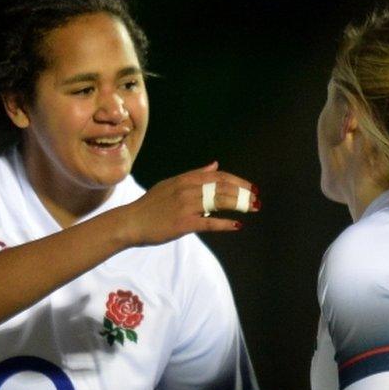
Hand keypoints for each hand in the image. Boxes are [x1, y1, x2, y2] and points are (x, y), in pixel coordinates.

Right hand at [117, 161, 259, 244]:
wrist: (131, 222)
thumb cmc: (151, 205)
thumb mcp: (172, 184)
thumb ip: (194, 175)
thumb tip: (214, 164)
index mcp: (186, 179)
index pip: (219, 176)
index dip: (238, 181)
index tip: (251, 187)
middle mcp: (187, 189)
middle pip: (223, 188)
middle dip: (243, 193)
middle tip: (257, 200)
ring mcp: (186, 206)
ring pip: (219, 202)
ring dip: (240, 205)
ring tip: (253, 209)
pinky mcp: (183, 223)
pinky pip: (209, 222)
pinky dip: (225, 224)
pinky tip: (237, 225)